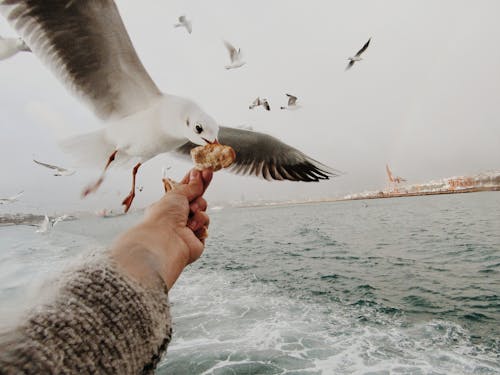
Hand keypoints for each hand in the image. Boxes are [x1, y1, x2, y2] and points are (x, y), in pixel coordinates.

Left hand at [111, 169, 212, 288]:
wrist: (165, 240)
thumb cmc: (163, 217)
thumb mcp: (176, 193)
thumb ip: (190, 186)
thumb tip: (197, 175)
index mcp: (168, 205)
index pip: (185, 190)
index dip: (195, 180)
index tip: (205, 169)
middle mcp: (177, 217)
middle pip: (197, 199)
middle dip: (201, 190)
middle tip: (208, 174)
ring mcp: (187, 228)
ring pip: (203, 211)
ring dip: (199, 209)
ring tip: (190, 214)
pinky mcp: (197, 238)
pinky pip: (205, 225)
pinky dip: (200, 223)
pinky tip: (192, 228)